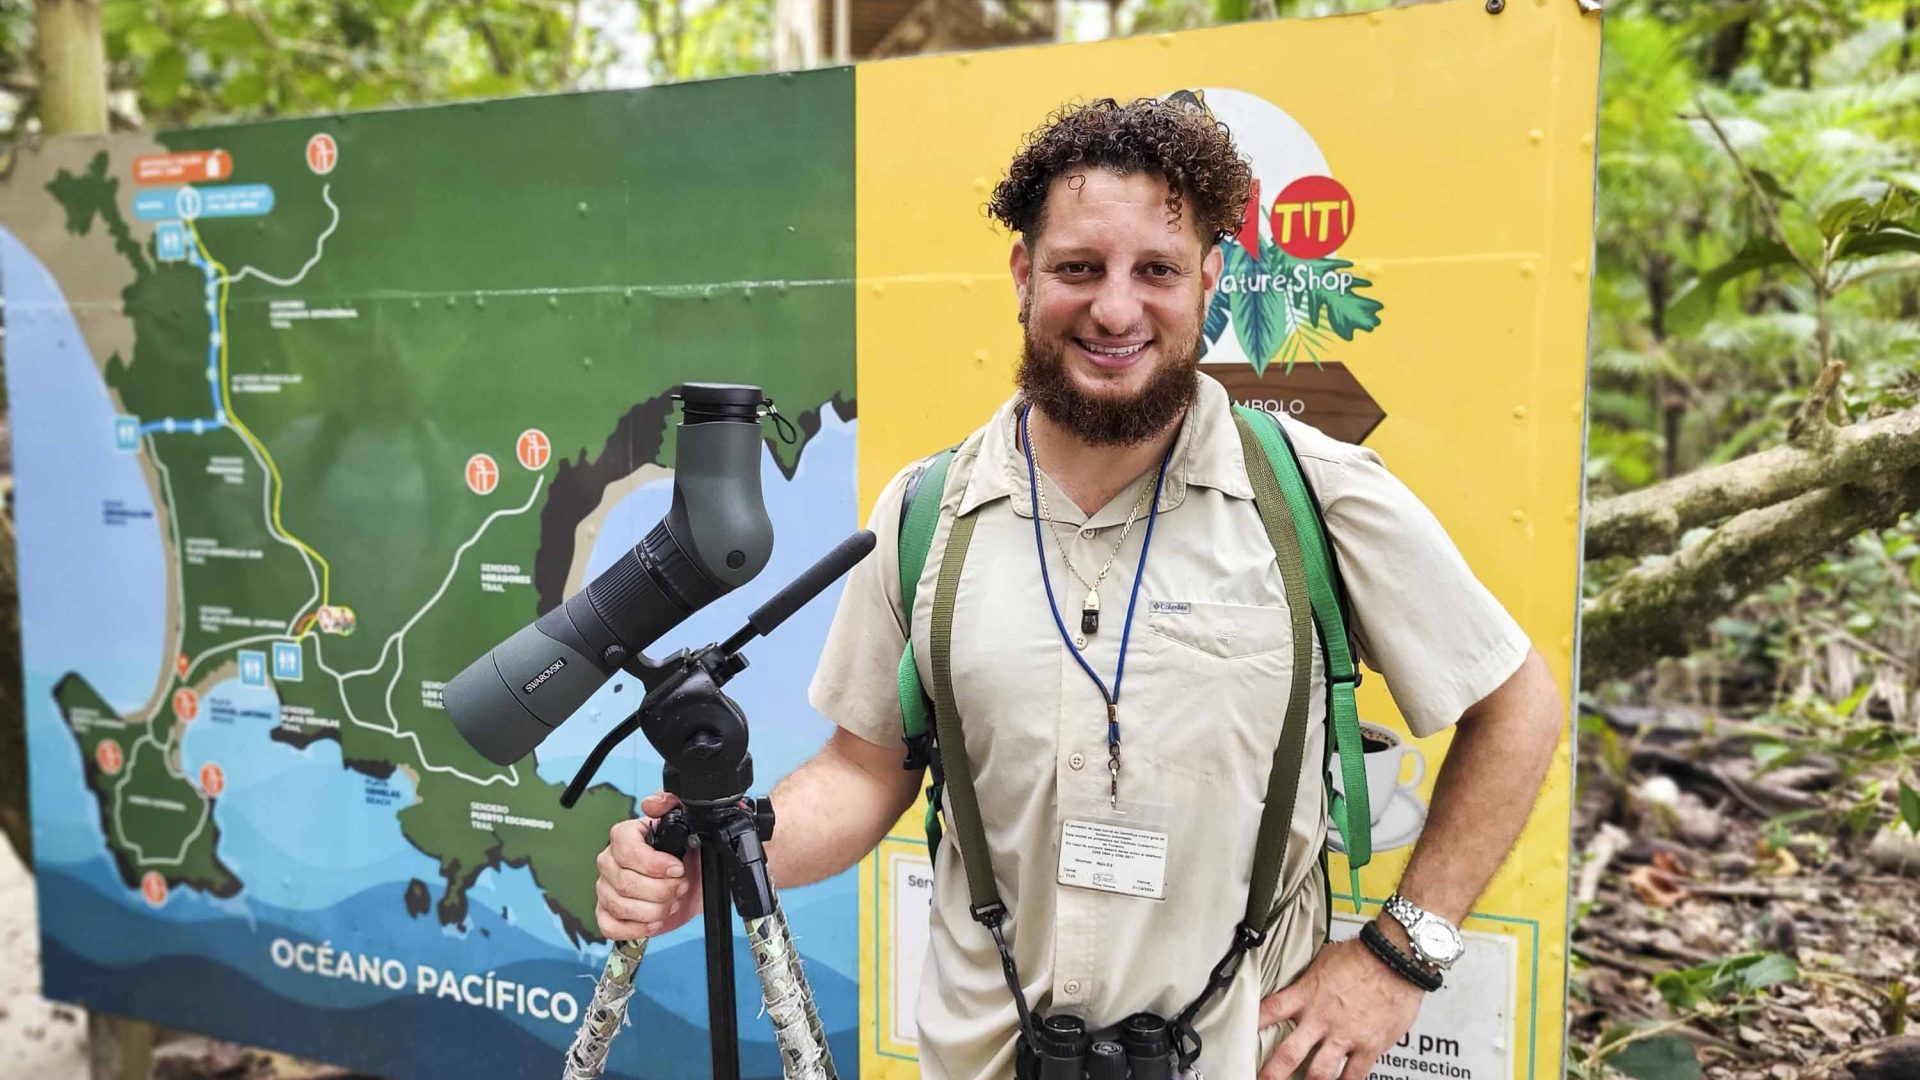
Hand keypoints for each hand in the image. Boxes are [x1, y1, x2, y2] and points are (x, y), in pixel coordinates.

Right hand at [594, 792, 701, 939]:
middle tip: (681, 887)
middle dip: (661, 890)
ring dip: (654, 910)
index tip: (677, 868)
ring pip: (620, 905)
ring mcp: (605, 888)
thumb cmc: (687, 854)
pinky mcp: (607, 913)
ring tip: (672, 903)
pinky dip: (636, 928)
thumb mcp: (688, 823)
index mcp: (624, 836)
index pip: (625, 849)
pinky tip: (655, 922)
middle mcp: (610, 861)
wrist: (693, 883)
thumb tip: (651, 803)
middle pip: (625, 882)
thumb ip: (670, 803)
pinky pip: (609, 925)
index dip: (653, 863)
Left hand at [1257, 930, 1424, 1079]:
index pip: (1270, 1011)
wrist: (1395, 958)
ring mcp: (1344, 1035)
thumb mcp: (1325, 960)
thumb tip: (1305, 980)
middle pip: (1288, 1053)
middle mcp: (1321, 1018)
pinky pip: (1354, 1075)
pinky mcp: (1368, 1046)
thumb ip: (1312, 978)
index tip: (1241, 1038)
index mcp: (1306, 995)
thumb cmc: (1364, 955)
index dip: (1253, 1025)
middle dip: (1272, 1073)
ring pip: (1319, 1072)